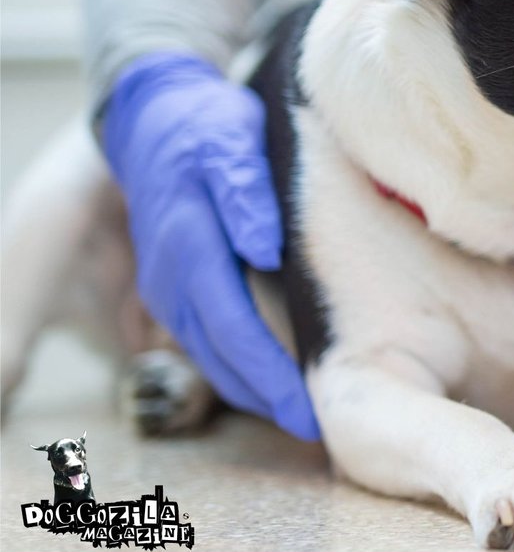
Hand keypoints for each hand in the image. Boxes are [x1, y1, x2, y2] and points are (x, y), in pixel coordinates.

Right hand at [100, 51, 318, 438]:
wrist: (156, 119)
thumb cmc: (208, 129)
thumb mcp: (231, 142)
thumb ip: (246, 192)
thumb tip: (263, 246)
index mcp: (190, 246)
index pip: (233, 325)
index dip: (270, 374)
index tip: (308, 411)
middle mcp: (173, 277)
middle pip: (222, 355)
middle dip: (267, 398)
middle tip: (318, 431)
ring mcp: (168, 287)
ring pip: (212, 357)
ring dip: (253, 390)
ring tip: (303, 417)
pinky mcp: (174, 289)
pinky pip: (207, 342)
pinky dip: (238, 368)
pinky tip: (275, 381)